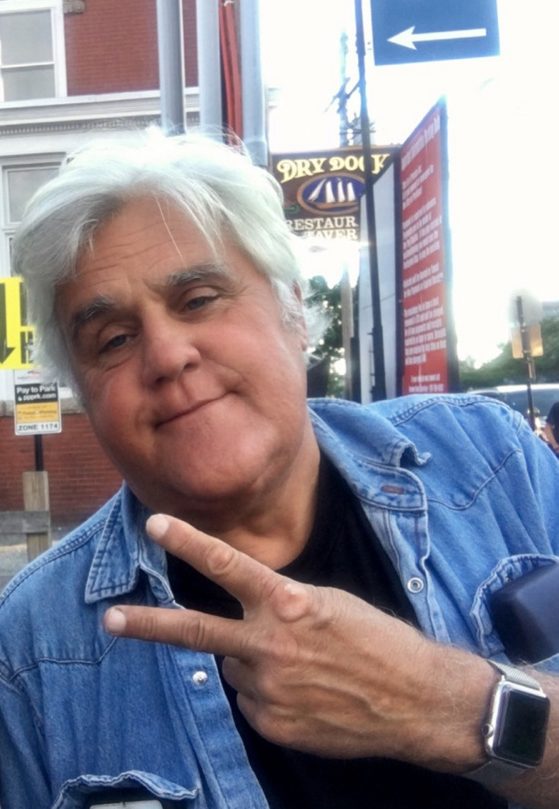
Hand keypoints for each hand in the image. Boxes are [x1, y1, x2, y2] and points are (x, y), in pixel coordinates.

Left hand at [104, 514, 491, 767]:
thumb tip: (243, 618)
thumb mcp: (330, 603)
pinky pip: (252, 700)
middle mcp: (271, 645)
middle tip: (111, 620)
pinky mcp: (271, 724)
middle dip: (149, 625)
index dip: (189, 542)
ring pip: (234, 667)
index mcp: (289, 604)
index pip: (228, 565)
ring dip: (253, 663)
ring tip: (302, 668)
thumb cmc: (378, 639)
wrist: (414, 701)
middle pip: (196, 631)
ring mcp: (268, 689)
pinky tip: (306, 694)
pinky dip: (268, 694)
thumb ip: (279, 605)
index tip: (156, 524)